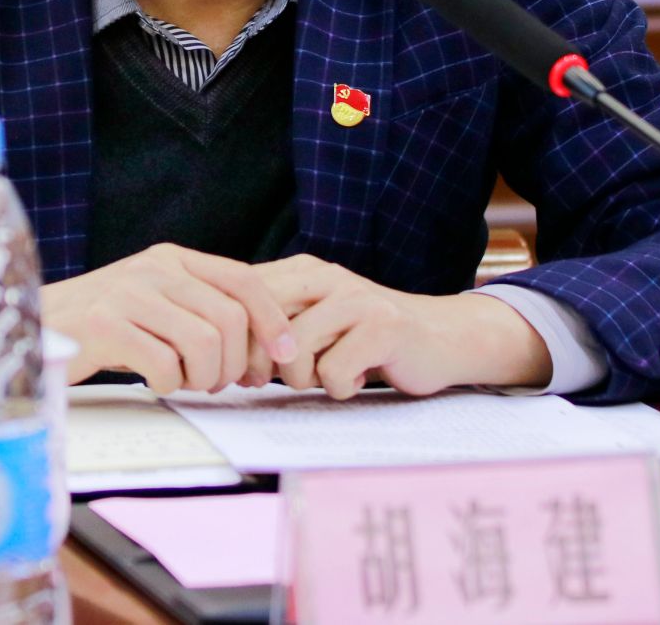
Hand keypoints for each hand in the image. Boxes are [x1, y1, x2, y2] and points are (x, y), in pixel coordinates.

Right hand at [40, 243, 300, 393]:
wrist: (30, 329)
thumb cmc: (101, 329)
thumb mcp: (154, 304)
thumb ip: (198, 309)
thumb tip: (266, 343)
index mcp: (171, 259)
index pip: (243, 280)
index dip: (272, 320)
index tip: (286, 356)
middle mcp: (152, 268)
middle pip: (230, 319)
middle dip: (235, 363)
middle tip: (217, 383)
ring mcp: (126, 292)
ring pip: (204, 342)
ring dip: (204, 377)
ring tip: (186, 382)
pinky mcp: (103, 324)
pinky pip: (166, 364)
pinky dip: (169, 385)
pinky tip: (153, 382)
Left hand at [253, 254, 553, 398]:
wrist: (441, 337)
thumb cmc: (366, 338)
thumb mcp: (314, 320)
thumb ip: (272, 324)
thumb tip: (218, 352)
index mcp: (302, 270)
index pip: (243, 299)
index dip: (235, 342)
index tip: (245, 370)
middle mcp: (327, 276)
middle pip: (261, 323)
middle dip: (259, 364)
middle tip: (276, 381)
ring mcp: (357, 299)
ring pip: (294, 351)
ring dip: (303, 380)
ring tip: (325, 376)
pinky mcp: (384, 327)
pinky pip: (334, 372)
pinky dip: (341, 389)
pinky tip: (359, 378)